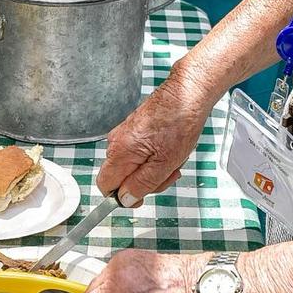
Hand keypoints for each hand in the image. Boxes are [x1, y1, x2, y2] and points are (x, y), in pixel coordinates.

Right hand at [96, 66, 213, 204]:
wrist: (187, 93)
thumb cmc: (179, 124)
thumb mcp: (164, 164)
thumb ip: (142, 184)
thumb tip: (125, 199)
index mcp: (119, 152)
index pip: (105, 185)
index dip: (122, 196)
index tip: (142, 197)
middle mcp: (116, 142)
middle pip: (121, 177)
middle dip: (145, 181)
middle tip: (169, 173)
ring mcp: (124, 133)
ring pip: (132, 165)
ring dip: (153, 168)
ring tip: (174, 156)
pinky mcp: (134, 128)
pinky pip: (139, 152)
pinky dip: (154, 155)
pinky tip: (170, 148)